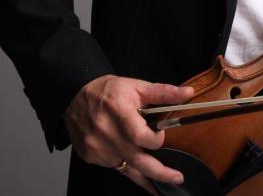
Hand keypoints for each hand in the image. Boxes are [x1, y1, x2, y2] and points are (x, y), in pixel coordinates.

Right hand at [63, 75, 194, 192]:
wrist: (74, 97)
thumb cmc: (108, 90)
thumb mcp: (137, 86)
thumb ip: (163, 92)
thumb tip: (188, 93)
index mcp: (119, 111)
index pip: (139, 135)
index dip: (155, 140)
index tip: (161, 136)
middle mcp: (105, 132)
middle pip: (136, 159)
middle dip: (159, 172)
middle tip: (177, 178)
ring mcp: (96, 147)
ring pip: (126, 167)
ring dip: (145, 173)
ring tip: (163, 178)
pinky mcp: (91, 156)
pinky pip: (115, 167)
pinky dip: (129, 169)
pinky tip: (140, 171)